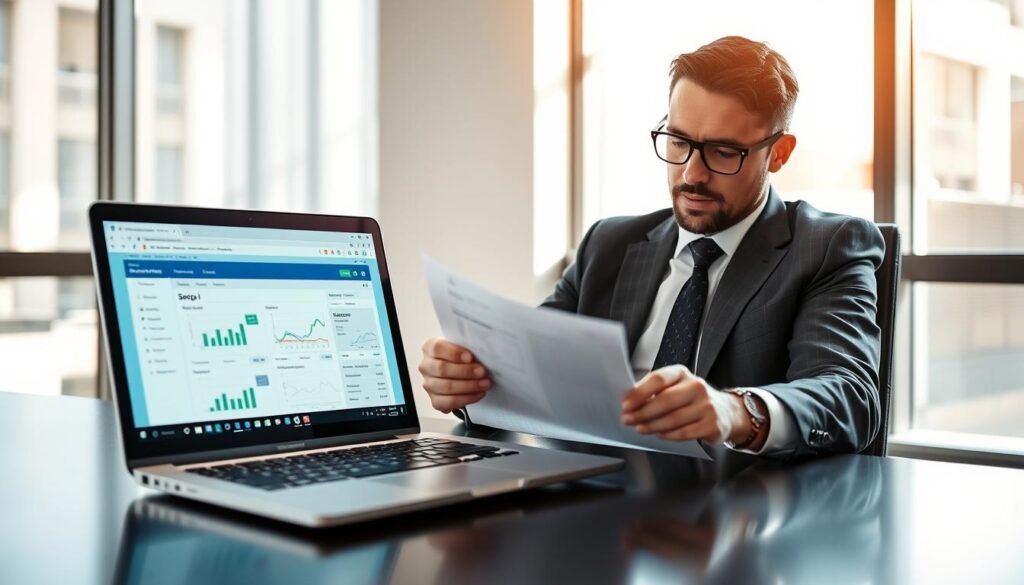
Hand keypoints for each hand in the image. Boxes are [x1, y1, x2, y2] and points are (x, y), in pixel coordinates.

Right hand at [418, 337, 492, 413]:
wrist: (461, 373)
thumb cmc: (462, 358)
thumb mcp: (462, 347)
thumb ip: (466, 347)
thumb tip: (480, 354)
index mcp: (429, 349)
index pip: (437, 348)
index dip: (454, 353)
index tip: (470, 357)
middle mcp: (426, 367)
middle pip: (441, 369)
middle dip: (465, 371)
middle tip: (481, 372)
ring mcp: (429, 385)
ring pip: (446, 387)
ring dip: (469, 386)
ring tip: (485, 383)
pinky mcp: (435, 401)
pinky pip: (450, 402)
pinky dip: (467, 398)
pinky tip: (478, 393)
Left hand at [621, 365, 745, 443]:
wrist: (726, 412)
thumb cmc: (691, 399)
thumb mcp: (675, 387)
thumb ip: (654, 391)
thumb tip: (628, 400)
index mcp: (682, 373)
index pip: (658, 379)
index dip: (639, 392)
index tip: (625, 404)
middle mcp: (697, 386)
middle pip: (665, 400)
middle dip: (642, 412)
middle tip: (628, 420)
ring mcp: (707, 406)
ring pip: (673, 419)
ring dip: (652, 425)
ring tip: (640, 428)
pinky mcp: (712, 424)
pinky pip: (684, 433)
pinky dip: (668, 435)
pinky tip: (659, 434)